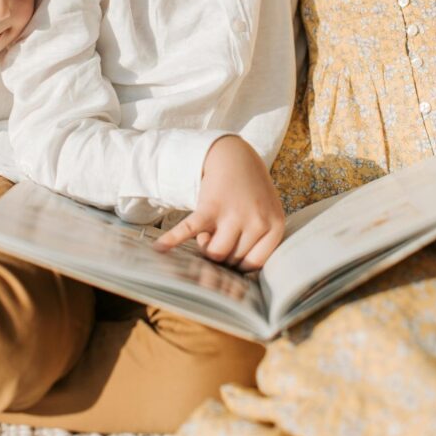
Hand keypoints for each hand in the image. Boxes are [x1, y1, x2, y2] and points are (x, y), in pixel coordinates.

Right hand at [154, 135, 284, 270]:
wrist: (235, 156)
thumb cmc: (251, 192)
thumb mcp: (267, 213)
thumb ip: (258, 241)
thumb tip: (232, 278)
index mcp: (275, 226)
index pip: (252, 265)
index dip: (236, 265)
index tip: (229, 260)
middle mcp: (257, 221)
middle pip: (232, 260)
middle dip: (220, 254)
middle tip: (217, 237)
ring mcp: (234, 214)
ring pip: (214, 253)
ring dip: (205, 247)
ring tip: (206, 234)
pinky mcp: (211, 206)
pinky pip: (191, 230)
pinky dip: (174, 239)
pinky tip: (160, 248)